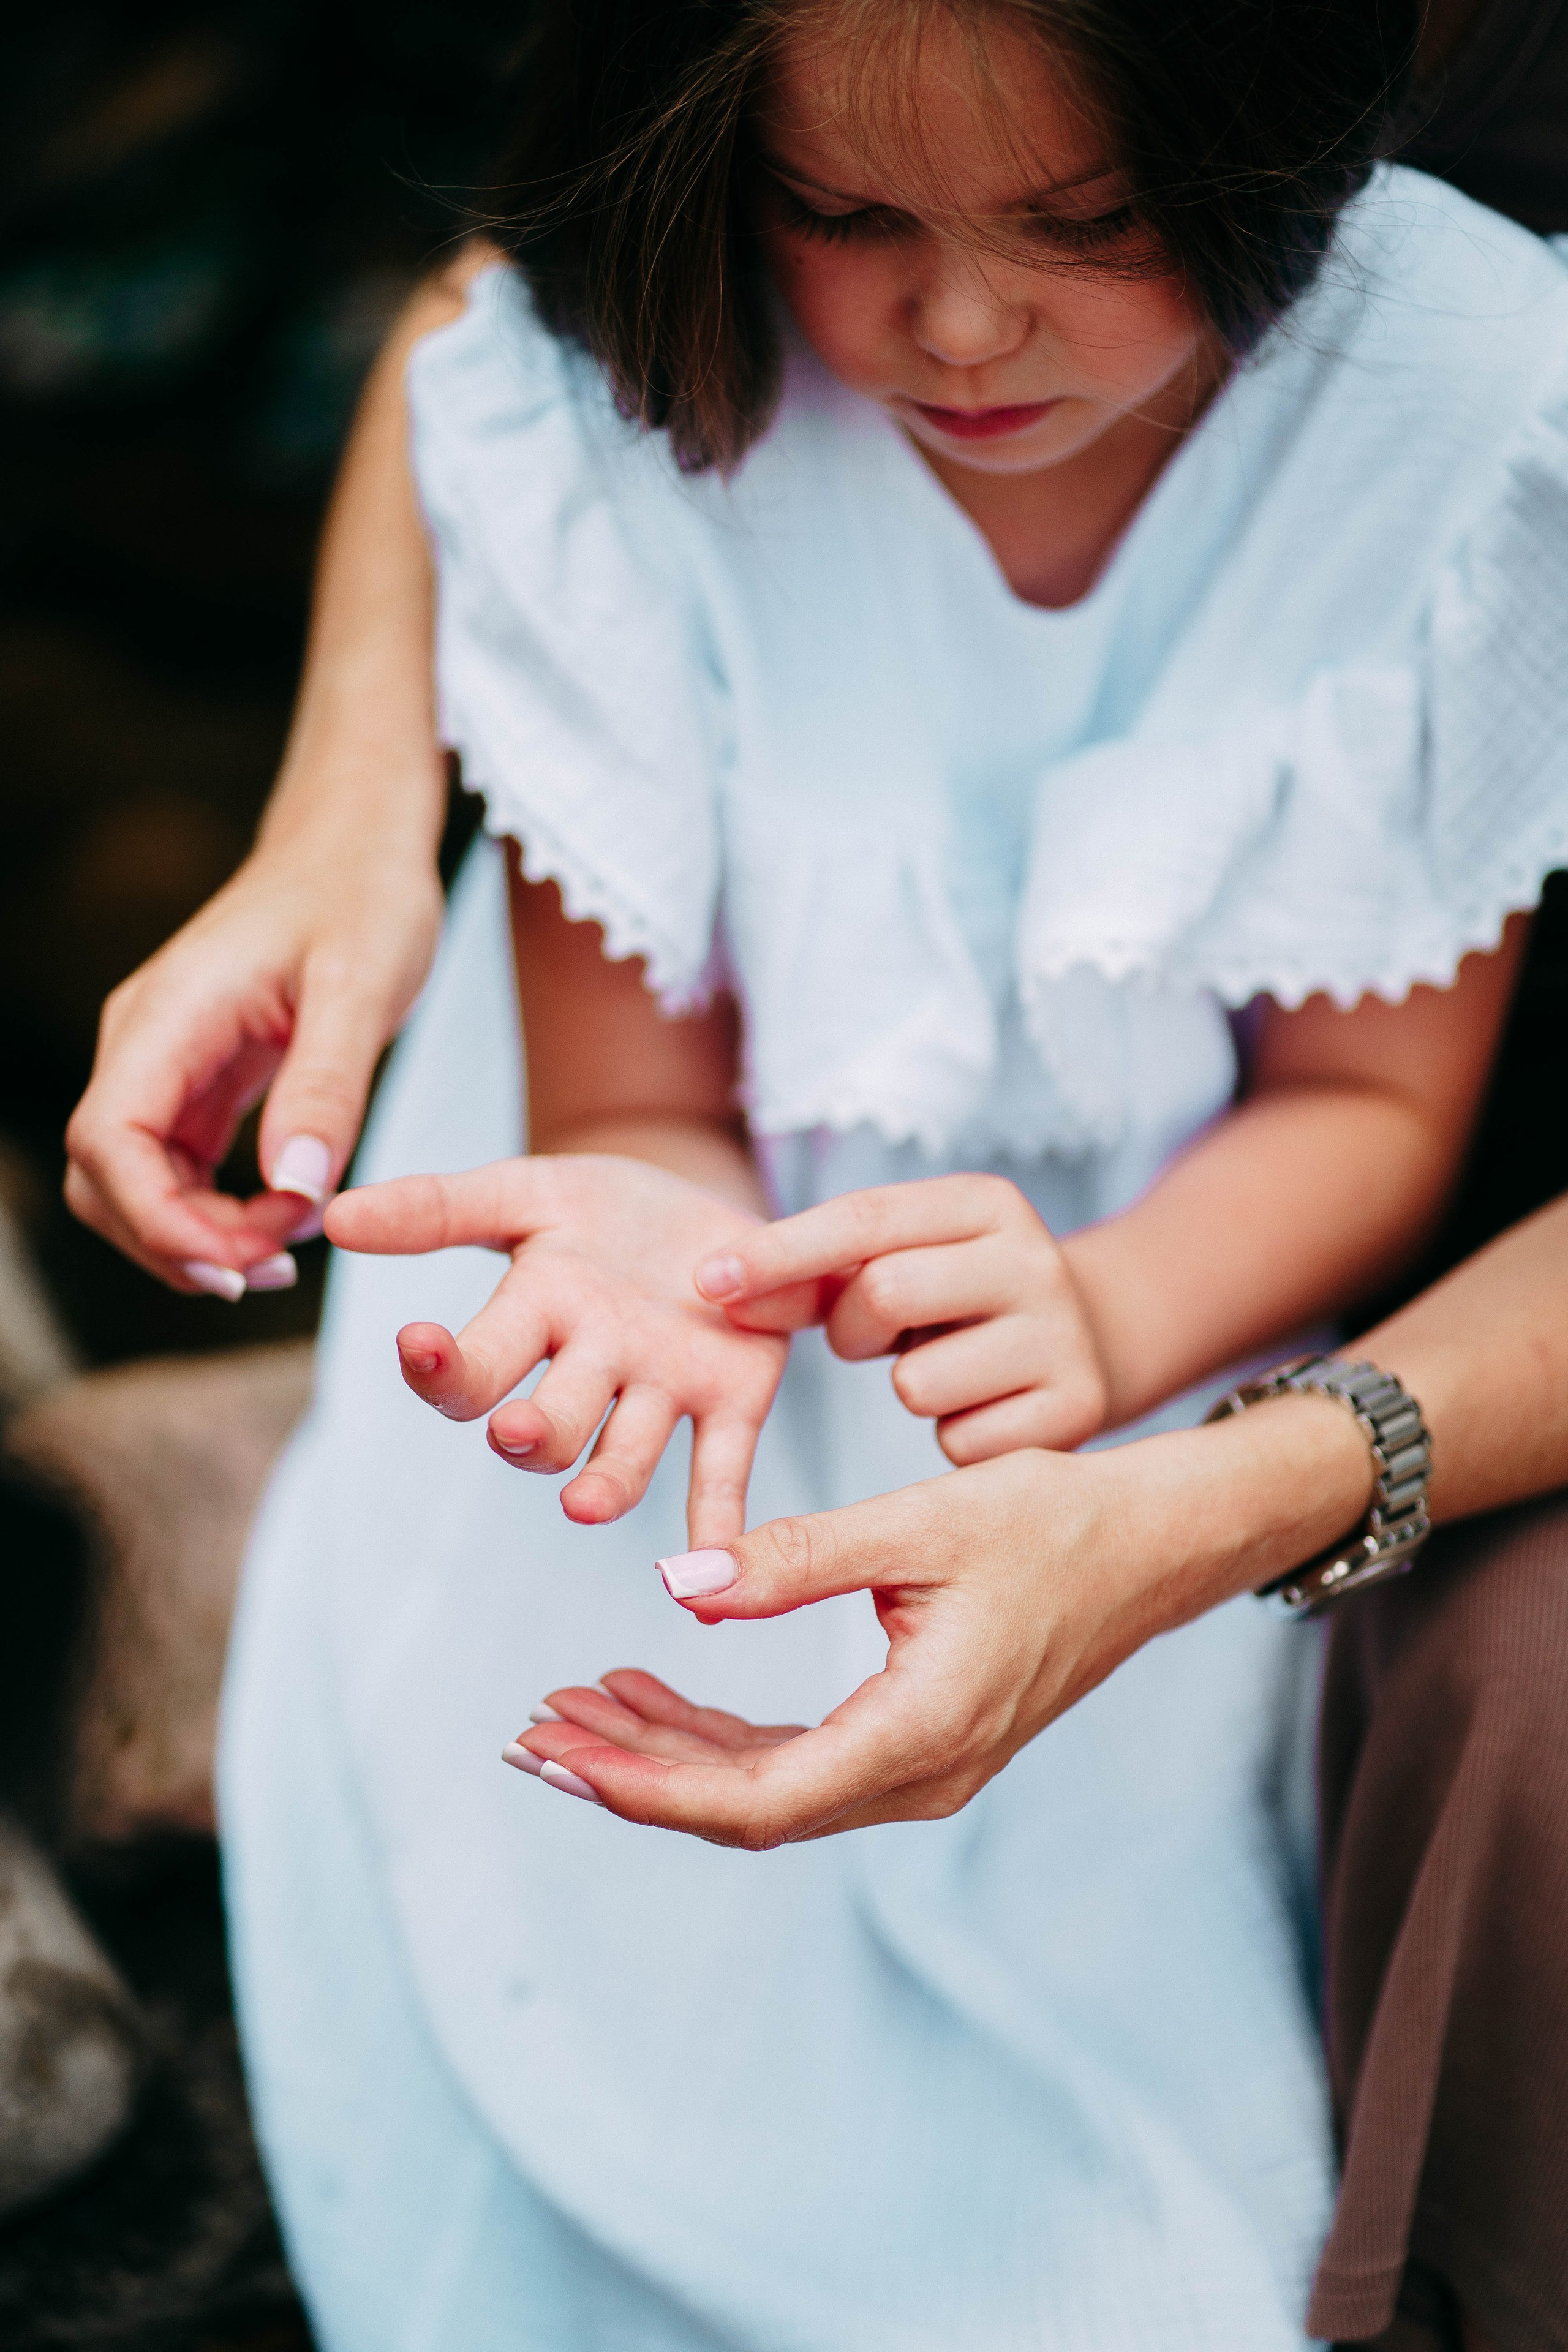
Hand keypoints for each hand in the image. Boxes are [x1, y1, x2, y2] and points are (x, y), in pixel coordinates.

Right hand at [64, 820, 442, 1296]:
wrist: (356, 845)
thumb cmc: (361, 895)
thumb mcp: (364, 986)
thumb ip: (327, 1088)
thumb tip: (297, 1192)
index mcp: (169, 1013)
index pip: (107, 1140)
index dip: (157, 1221)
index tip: (241, 1261)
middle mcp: (147, 1043)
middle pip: (104, 1178)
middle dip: (176, 1243)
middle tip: (277, 1268)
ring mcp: (166, 1066)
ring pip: (136, 1184)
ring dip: (197, 1237)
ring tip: (287, 1252)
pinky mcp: (199, 1083)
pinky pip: (179, 1169)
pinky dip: (219, 1212)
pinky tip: (282, 1222)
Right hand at [324, 1154, 788, 1542]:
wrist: (706, 1203)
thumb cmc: (601, 1208)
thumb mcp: (527, 1191)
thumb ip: (438, 1207)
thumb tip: (334, 1214)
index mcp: (536, 1317)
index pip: (474, 1367)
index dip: (443, 1365)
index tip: (416, 1341)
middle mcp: (594, 1370)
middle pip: (550, 1429)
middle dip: (532, 1435)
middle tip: (516, 1430)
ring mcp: (663, 1390)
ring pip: (626, 1457)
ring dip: (607, 1485)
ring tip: (586, 1506)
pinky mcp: (736, 1397)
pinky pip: (722, 1471)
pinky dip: (717, 1527)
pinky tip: (709, 1582)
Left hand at [506, 1444, 1195, 1843]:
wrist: (1151, 1545)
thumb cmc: (1051, 1520)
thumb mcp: (919, 1523)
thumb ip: (796, 1556)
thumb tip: (676, 1588)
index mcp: (917, 1733)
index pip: (752, 1798)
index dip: (644, 1784)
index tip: (558, 1750)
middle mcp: (916, 1775)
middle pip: (743, 1806)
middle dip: (630, 1771)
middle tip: (531, 1731)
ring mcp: (919, 1767)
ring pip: (764, 1785)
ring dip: (668, 1751)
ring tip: (574, 1704)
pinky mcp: (915, 1739)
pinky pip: (796, 1757)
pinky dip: (719, 1730)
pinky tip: (657, 1689)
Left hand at [692, 1174, 1108, 1457]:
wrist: (1092, 1339)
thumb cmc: (956, 1299)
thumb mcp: (898, 1264)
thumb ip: (811, 1277)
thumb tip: (714, 1293)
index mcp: (985, 1203)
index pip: (863, 1216)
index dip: (778, 1250)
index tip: (704, 1282)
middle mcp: (1034, 1258)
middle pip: (885, 1290)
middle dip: (851, 1326)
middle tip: (871, 1338)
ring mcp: (1062, 1334)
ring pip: (918, 1382)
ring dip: (907, 1389)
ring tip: (945, 1369)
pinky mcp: (1077, 1408)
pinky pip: (961, 1444)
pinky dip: (953, 1435)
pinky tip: (985, 1408)